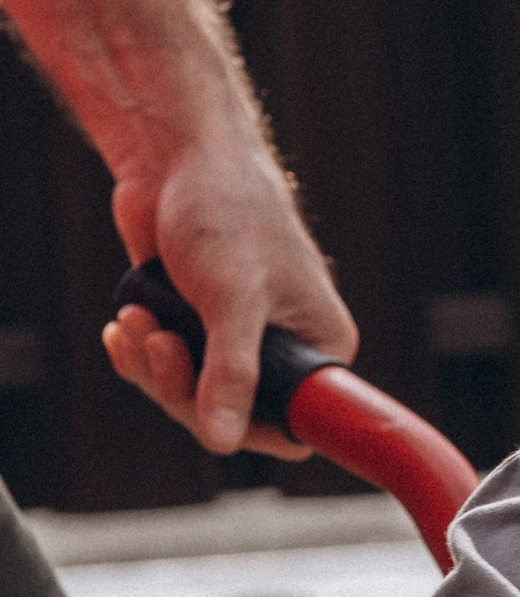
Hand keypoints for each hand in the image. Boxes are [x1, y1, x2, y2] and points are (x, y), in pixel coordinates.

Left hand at [100, 119, 354, 456]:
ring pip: (189, 395)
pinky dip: (137, 354)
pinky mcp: (193, 325)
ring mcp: (234, 339)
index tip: (208, 410)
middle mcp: (283, 349)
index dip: (250, 430)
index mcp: (320, 345)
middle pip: (230, 416)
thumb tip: (223, 439)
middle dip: (181, 386)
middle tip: (159, 344)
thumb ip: (231, 372)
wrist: (178, 156)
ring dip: (152, 366)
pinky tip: (123, 326)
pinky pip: (162, 369)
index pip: (297, 425)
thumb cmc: (227, 211)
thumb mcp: (233, 298)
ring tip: (136, 321)